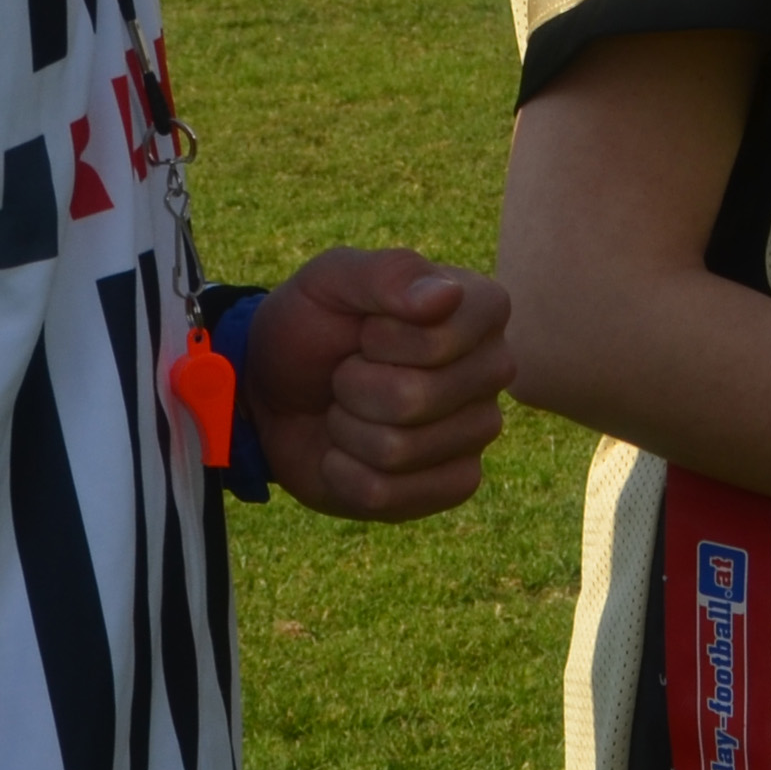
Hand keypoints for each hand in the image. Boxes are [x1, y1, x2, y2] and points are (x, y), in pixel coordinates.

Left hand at [243, 247, 516, 519]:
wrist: (276, 389)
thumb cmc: (312, 324)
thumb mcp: (332, 280)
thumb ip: (390, 274)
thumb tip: (448, 295)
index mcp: (483, 308)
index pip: (435, 342)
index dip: (376, 339)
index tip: (364, 328)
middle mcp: (494, 368)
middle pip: (414, 400)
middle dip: (354, 387)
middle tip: (348, 372)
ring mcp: (479, 430)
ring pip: (398, 450)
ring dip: (347, 431)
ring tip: (348, 410)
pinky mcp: (455, 483)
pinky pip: (390, 495)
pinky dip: (346, 476)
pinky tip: (349, 453)